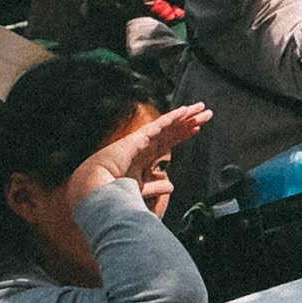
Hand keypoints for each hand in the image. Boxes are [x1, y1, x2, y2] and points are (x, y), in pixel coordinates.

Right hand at [81, 105, 209, 216]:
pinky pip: (159, 125)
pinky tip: (186, 111)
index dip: (181, 135)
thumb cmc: (111, 194)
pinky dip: (173, 117)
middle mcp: (142, 147)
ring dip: (186, 116)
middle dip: (189, 123)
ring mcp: (140, 141)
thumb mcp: (139, 191)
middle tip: (206, 114)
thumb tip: (172, 186)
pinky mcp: (138, 139)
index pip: (166, 143)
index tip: (196, 129)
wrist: (95, 191)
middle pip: (171, 131)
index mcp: (142, 159)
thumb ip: (155, 188)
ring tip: (201, 108)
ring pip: (168, 125)